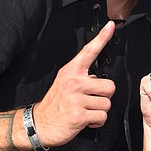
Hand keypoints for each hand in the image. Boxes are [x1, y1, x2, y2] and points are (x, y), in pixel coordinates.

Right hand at [32, 22, 116, 147]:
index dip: (102, 38)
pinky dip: (97, 122)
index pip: (89, 51)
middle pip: (110, 86)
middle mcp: (74, 83)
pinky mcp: (79, 115)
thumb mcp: (64, 83)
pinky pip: (102, 117)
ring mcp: (76, 99)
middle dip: (104, 97)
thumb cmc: (55, 104)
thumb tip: (100, 79)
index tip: (111, 26)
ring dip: (99, 111)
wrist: (39, 124)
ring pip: (107, 103)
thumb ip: (81, 77)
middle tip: (90, 101)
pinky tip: (86, 121)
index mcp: (71, 72)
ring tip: (86, 111)